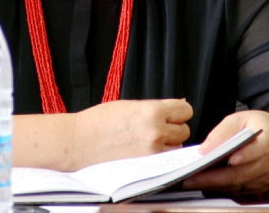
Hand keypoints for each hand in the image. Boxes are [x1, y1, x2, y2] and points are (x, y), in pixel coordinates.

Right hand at [72, 98, 191, 167]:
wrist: (83, 140)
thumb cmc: (102, 119)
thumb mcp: (132, 105)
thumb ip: (156, 107)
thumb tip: (178, 106)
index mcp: (152, 111)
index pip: (185, 110)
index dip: (179, 111)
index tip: (173, 112)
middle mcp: (156, 130)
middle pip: (185, 129)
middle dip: (174, 126)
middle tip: (159, 125)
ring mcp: (153, 150)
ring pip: (178, 146)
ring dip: (170, 142)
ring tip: (151, 137)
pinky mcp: (148, 164)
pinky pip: (168, 159)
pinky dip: (163, 154)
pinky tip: (148, 148)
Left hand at [182, 110, 268, 197]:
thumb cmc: (257, 126)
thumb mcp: (241, 118)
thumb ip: (223, 131)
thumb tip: (205, 149)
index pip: (258, 148)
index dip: (245, 155)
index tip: (229, 159)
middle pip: (243, 173)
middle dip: (216, 177)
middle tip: (193, 177)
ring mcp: (268, 177)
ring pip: (240, 185)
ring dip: (216, 185)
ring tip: (194, 181)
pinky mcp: (262, 187)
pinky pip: (240, 192)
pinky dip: (223, 189)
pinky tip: (207, 184)